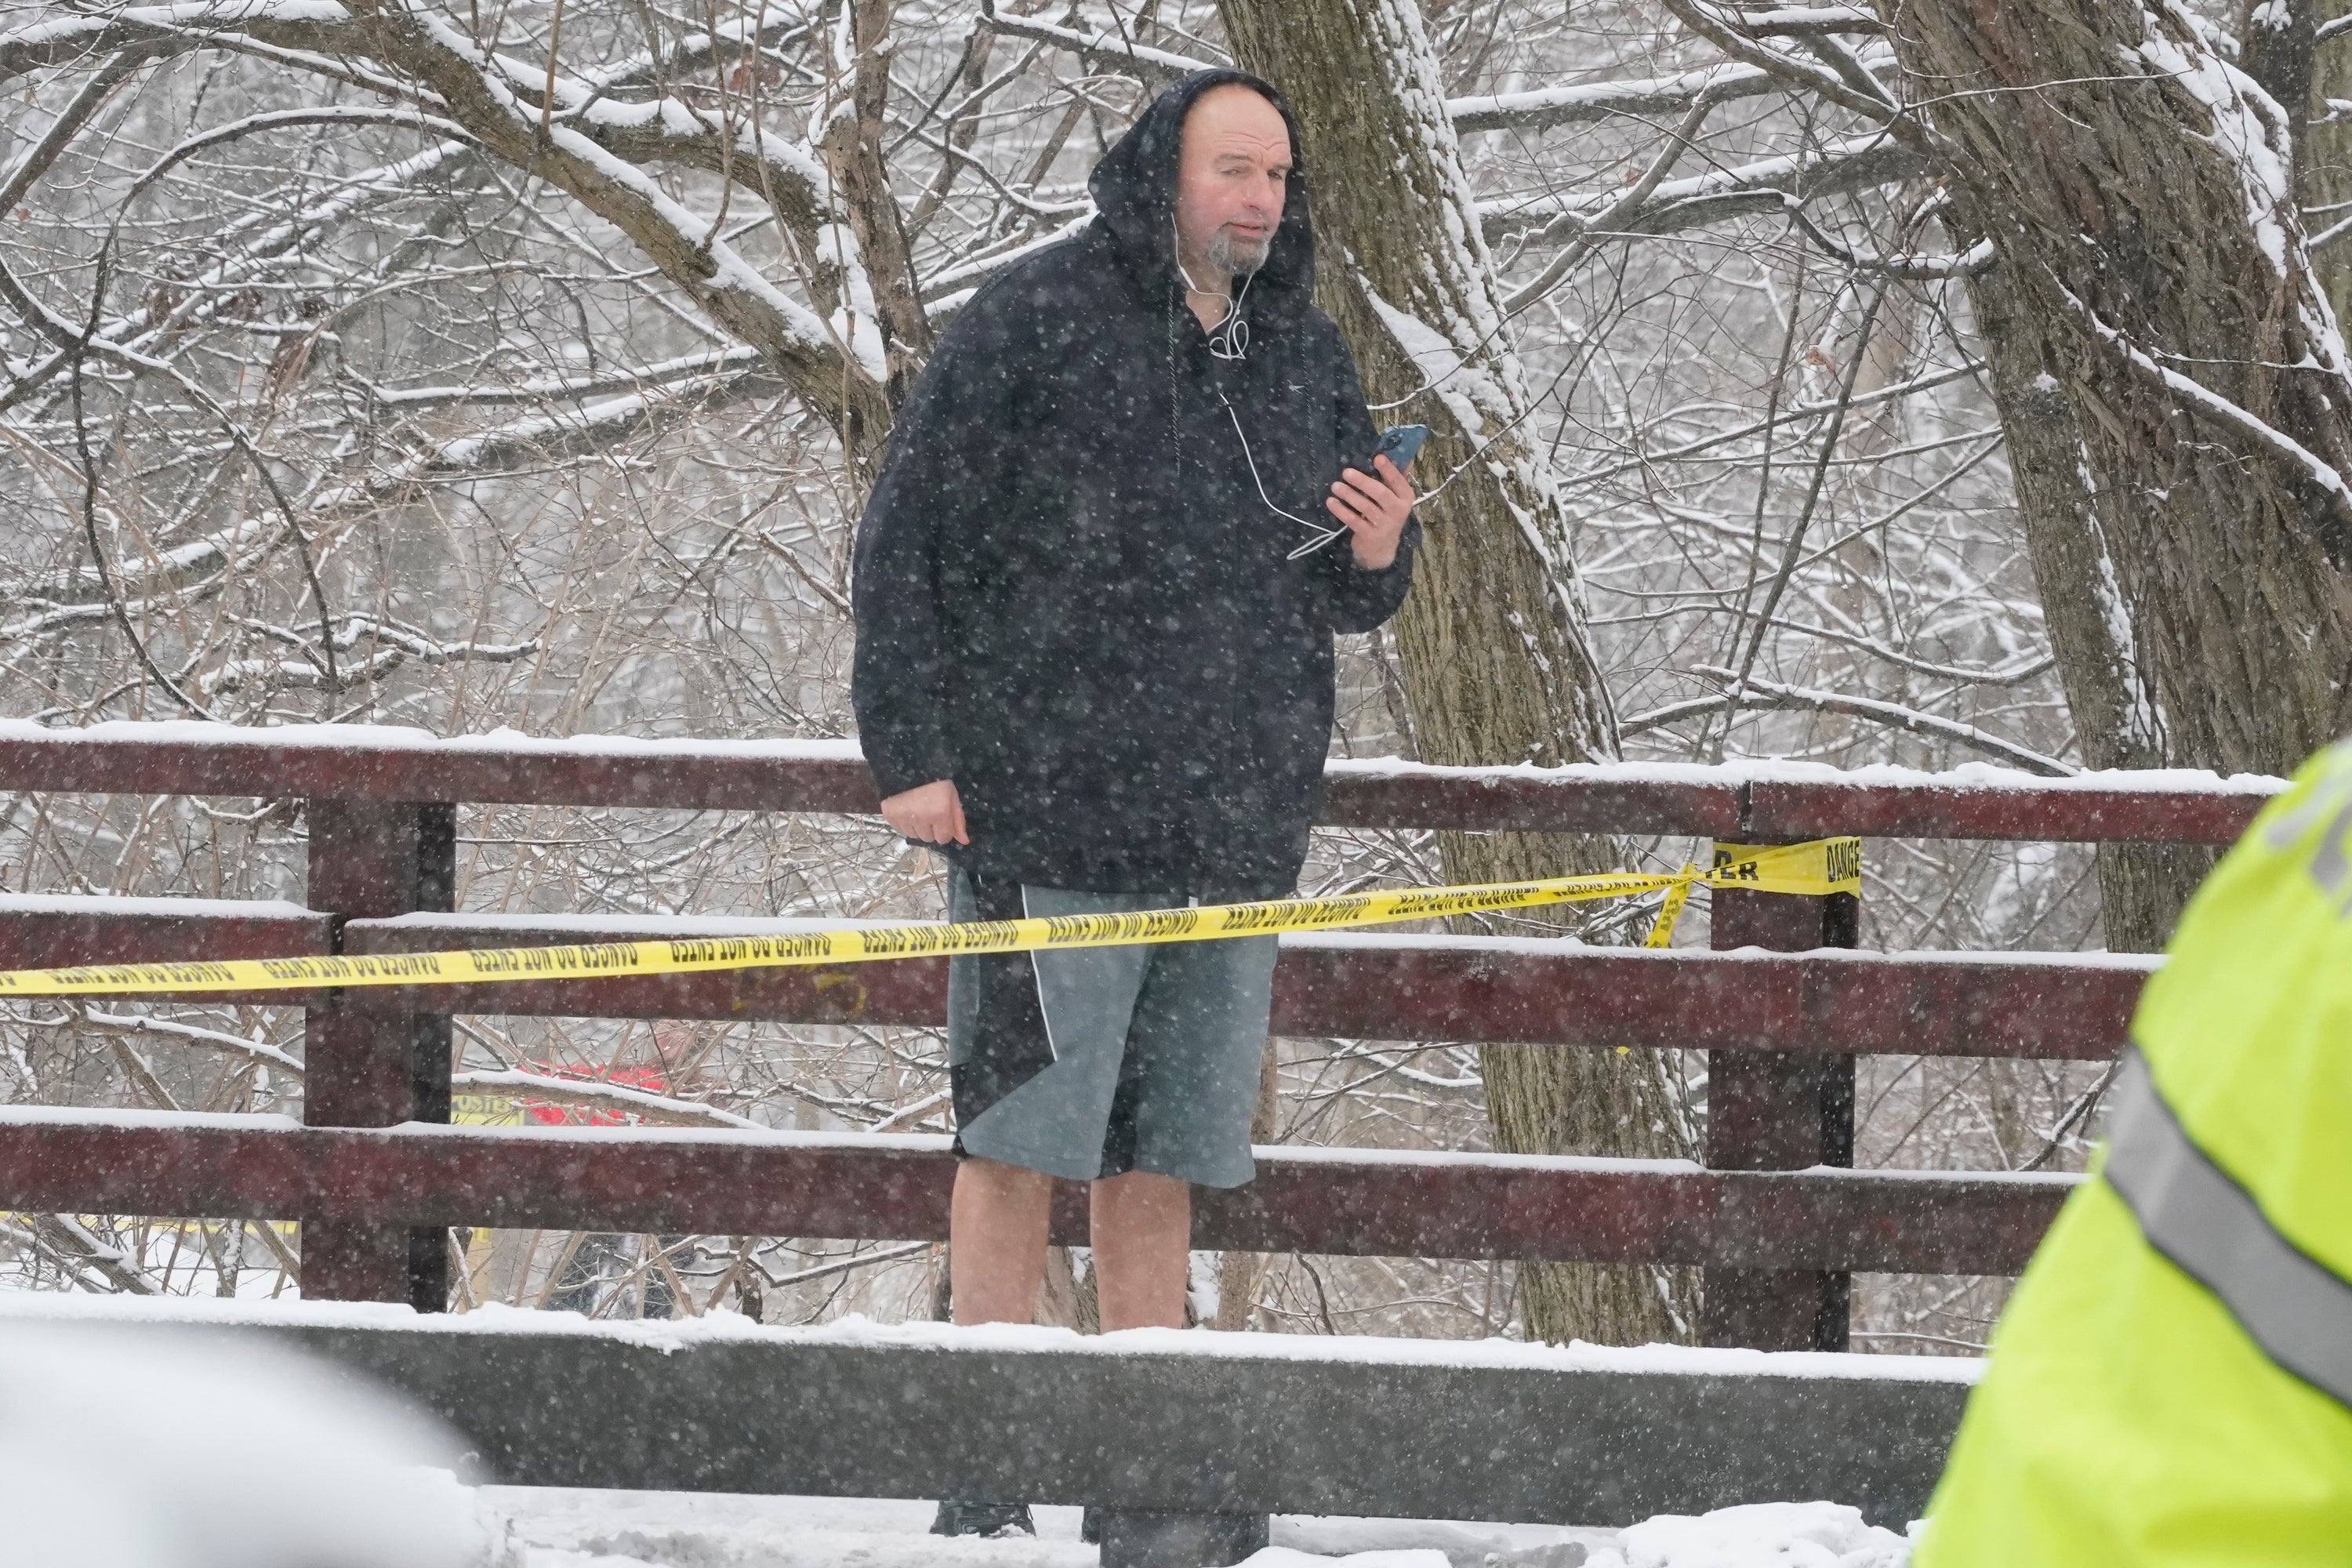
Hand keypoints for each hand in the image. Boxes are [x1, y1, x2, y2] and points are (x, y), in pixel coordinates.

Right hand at [880, 778, 967, 844]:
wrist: (909, 768)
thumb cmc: (936, 782)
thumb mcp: (952, 797)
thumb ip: (958, 821)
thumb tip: (964, 841)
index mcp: (940, 813)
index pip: (944, 838)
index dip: (944, 829)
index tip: (941, 818)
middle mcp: (921, 818)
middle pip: (929, 838)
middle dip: (931, 829)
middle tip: (929, 812)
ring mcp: (904, 818)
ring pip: (915, 835)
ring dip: (918, 827)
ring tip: (918, 811)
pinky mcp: (890, 816)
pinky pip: (901, 829)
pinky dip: (905, 823)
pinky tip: (908, 811)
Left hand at [1328, 452, 1414, 569]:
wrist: (1382, 548)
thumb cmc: (1386, 515)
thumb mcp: (1394, 498)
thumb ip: (1393, 478)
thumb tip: (1389, 452)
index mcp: (1405, 497)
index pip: (1398, 481)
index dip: (1388, 469)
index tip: (1377, 457)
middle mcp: (1397, 511)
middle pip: (1380, 493)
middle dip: (1362, 481)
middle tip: (1346, 472)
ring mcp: (1384, 525)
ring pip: (1365, 507)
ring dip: (1349, 495)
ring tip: (1335, 486)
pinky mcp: (1370, 535)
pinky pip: (1354, 520)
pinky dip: (1341, 511)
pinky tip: (1331, 502)